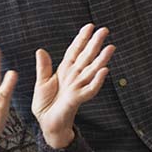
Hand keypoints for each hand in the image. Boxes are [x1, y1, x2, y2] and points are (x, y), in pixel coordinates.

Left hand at [31, 24, 114, 147]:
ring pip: (92, 70)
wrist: (47, 124)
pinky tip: (104, 71)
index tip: (89, 26)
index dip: (81, 39)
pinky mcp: (78, 99)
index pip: (75, 51)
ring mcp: (77, 87)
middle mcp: (74, 77)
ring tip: (111, 47)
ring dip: (102, 59)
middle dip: (95, 44)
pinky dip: (97, 81)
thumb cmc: (46, 105)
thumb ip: (43, 67)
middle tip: (105, 30)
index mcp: (65, 70)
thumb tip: (40, 50)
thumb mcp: (41, 83)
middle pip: (87, 57)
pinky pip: (90, 89)